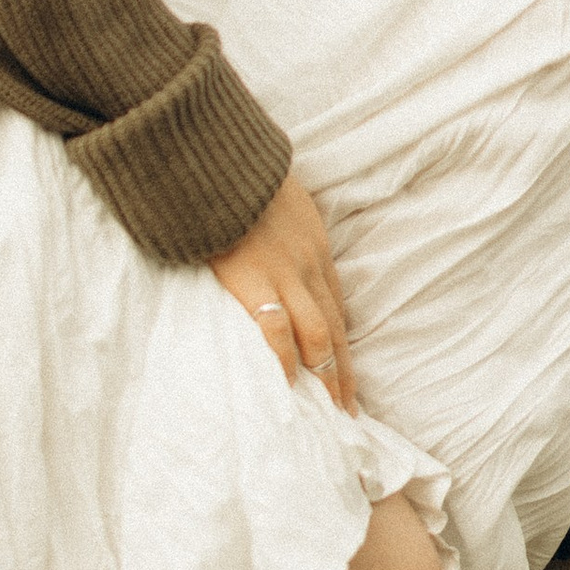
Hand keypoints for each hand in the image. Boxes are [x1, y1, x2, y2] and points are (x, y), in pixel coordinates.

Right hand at [211, 173, 354, 404]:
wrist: (219, 159)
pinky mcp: (254, 281)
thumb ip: (279, 228)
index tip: (346, 372)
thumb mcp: (277, 199)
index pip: (336, 305)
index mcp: (314, 247)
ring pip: (319, 335)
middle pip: (336, 328)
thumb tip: (266, 245)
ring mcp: (285, 274)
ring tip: (332, 410)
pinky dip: (285, 360)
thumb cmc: (240, 175)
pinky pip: (277, 329)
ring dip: (328, 376)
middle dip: (344, 371)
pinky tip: (288, 387)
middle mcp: (309, 265)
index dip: (343, 342)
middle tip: (350, 409)